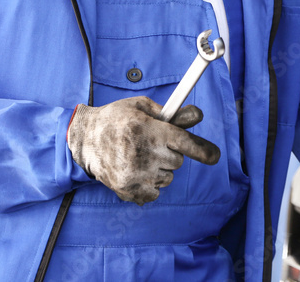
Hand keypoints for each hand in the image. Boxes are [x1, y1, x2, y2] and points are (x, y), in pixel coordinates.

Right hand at [67, 96, 220, 204]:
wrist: (84, 139)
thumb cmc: (117, 119)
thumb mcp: (142, 107)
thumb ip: (172, 114)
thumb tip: (198, 117)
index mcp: (149, 130)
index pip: (184, 143)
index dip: (203, 150)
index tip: (214, 156)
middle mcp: (143, 153)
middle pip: (177, 161)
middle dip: (169, 153)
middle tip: (151, 145)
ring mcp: (135, 174)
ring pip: (167, 177)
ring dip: (160, 170)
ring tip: (140, 157)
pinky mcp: (127, 189)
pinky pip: (155, 193)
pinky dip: (150, 185)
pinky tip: (136, 171)